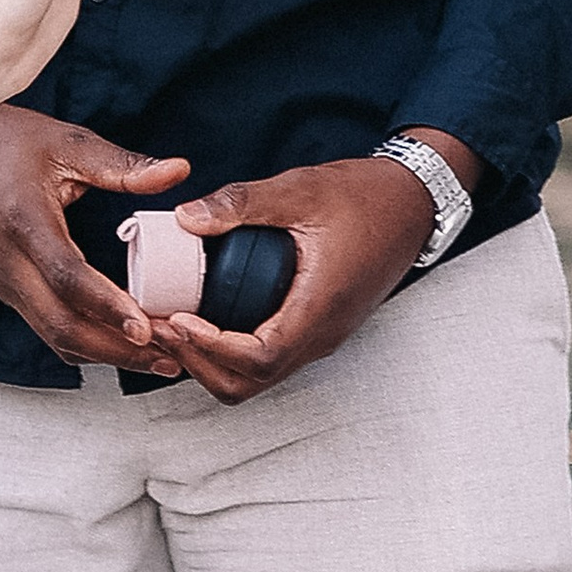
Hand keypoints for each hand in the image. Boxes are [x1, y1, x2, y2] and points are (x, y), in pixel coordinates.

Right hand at [0, 0, 189, 372]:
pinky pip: (47, 330)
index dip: (107, 306)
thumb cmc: (9, 141)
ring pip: (55, 337)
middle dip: (118, 349)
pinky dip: (87, 345)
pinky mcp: (7, 290)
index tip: (145, 328)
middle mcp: (8, 262)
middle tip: (170, 357)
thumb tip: (179, 171)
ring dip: (107, 355)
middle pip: (61, 324)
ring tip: (159, 359)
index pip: (66, 277)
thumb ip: (123, 165)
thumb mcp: (68, 142)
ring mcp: (3, 282)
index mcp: (23, 221)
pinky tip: (122, 345)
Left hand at [158, 154, 442, 402]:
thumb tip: (185, 219)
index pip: (260, 358)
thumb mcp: (299, 190)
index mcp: (319, 307)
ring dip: (211, 359)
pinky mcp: (317, 326)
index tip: (177, 320)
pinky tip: (204, 316)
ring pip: (259, 375)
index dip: (211, 348)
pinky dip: (230, 349)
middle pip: (251, 382)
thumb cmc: (364, 197)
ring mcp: (321, 334)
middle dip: (199, 362)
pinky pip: (269, 356)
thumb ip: (242, 203)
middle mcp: (321, 333)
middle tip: (160, 326)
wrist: (412, 203)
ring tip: (173, 323)